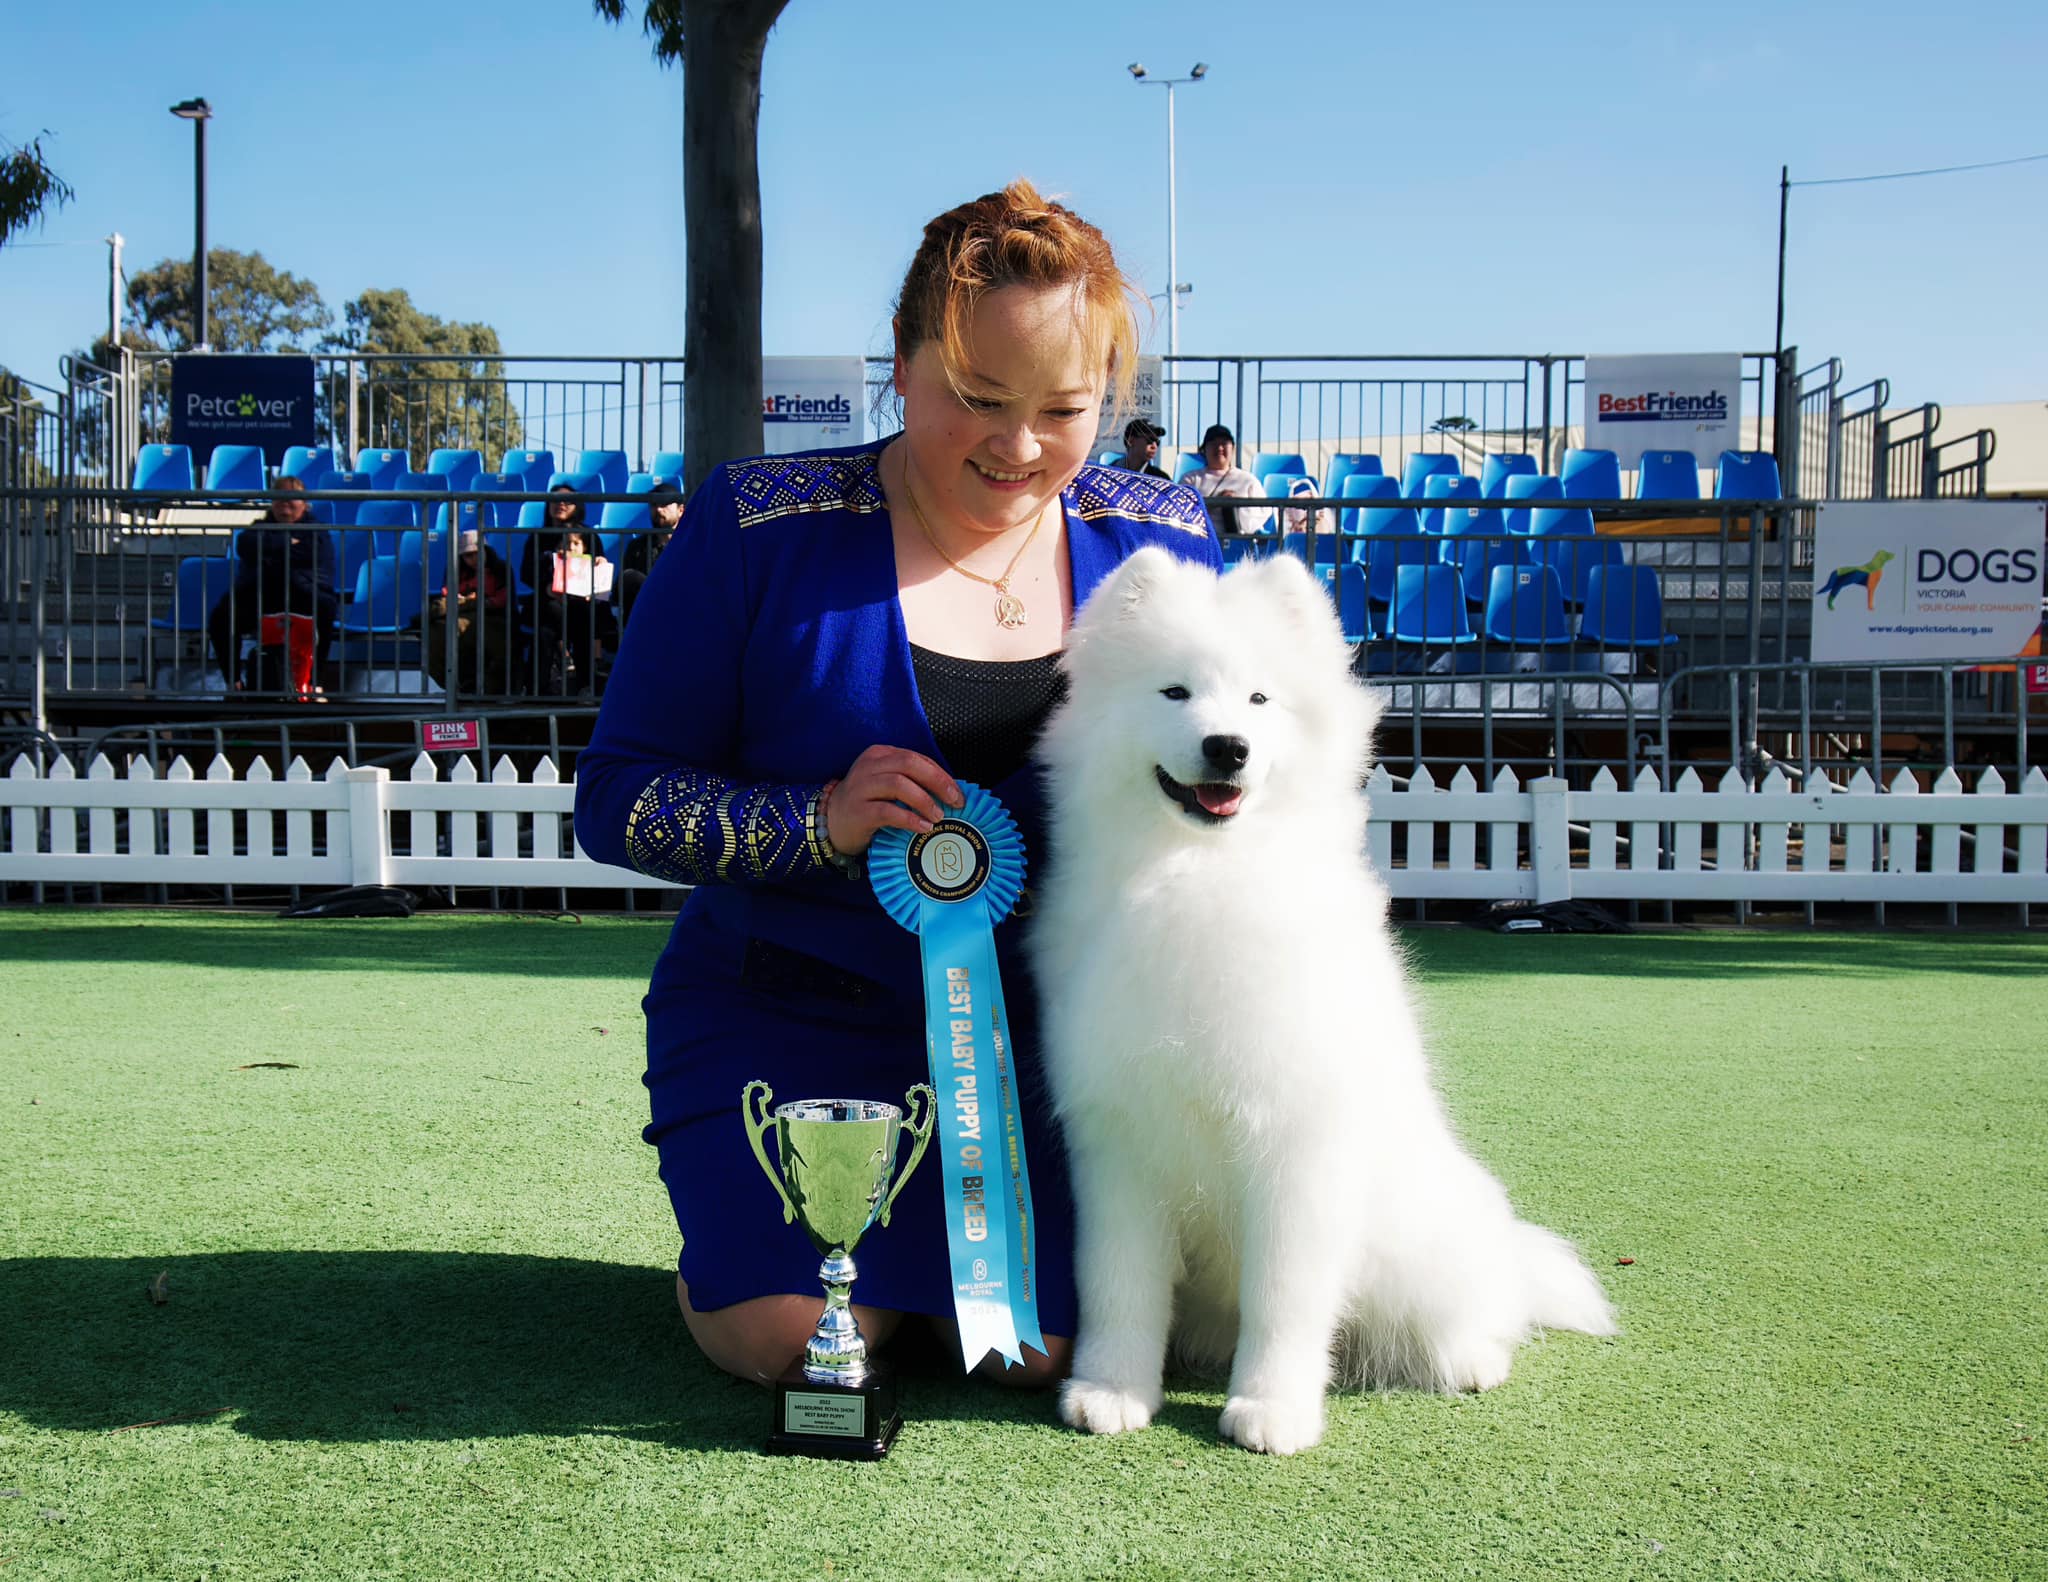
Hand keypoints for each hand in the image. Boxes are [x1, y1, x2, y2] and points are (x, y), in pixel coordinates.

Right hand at [824, 745, 962, 855]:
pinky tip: (922, 827)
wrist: (832, 823)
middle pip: (909, 764)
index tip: (957, 793)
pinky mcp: (857, 811)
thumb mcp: (887, 784)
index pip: (915, 758)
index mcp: (879, 755)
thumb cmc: (867, 804)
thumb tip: (949, 791)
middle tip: (954, 802)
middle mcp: (868, 767)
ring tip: (938, 817)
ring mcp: (860, 787)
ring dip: (924, 801)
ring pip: (898, 785)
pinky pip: (888, 811)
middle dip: (937, 782)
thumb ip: (912, 781)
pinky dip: (910, 819)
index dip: (940, 774)